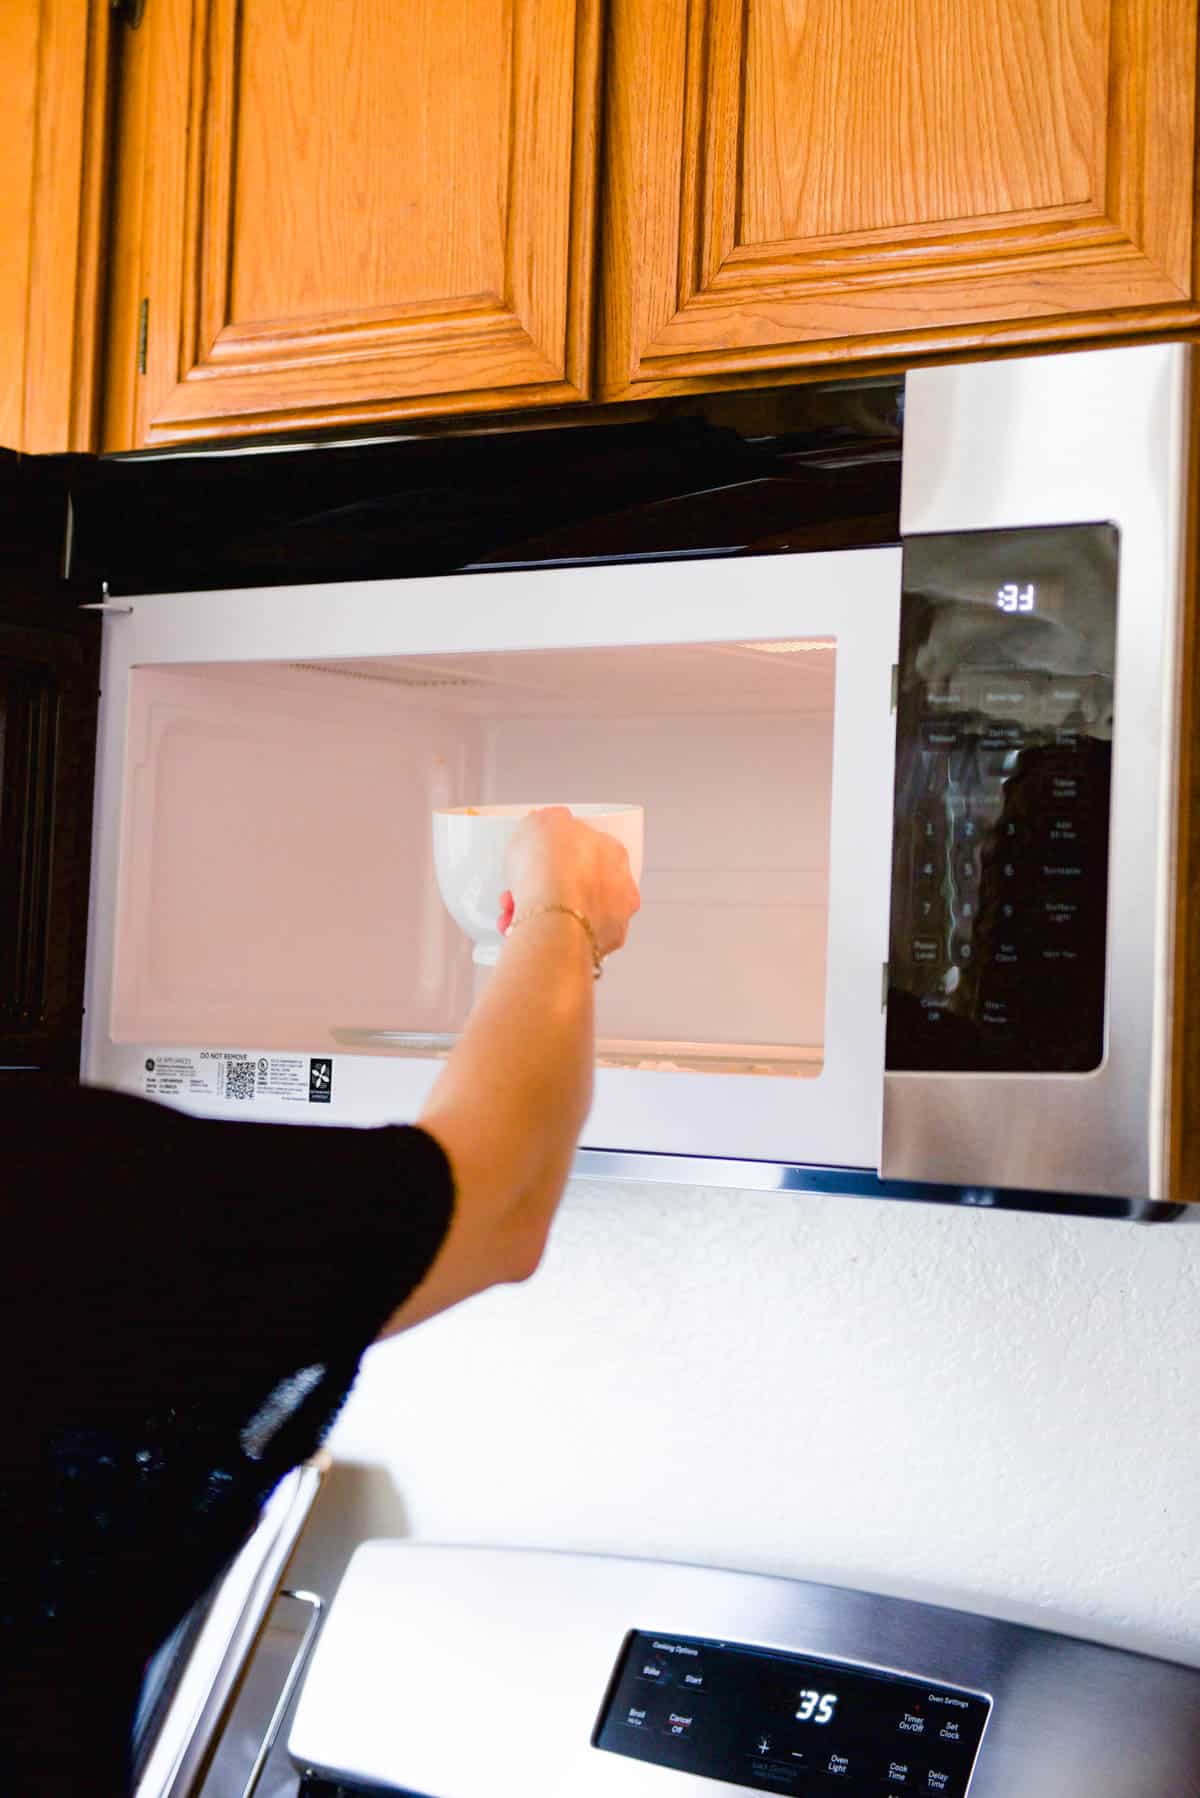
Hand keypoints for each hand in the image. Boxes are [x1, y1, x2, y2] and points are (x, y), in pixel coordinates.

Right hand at [498, 807, 639, 956]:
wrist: (553, 917)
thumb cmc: (552, 868)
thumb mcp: (541, 821)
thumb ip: (549, 822)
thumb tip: (552, 823)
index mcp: (613, 852)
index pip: (585, 849)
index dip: (553, 854)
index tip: (534, 860)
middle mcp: (620, 887)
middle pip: (576, 884)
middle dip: (543, 887)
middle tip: (518, 889)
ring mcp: (612, 921)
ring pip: (569, 915)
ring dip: (537, 913)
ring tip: (512, 914)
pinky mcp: (598, 949)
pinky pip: (564, 940)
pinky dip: (542, 936)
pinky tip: (520, 931)